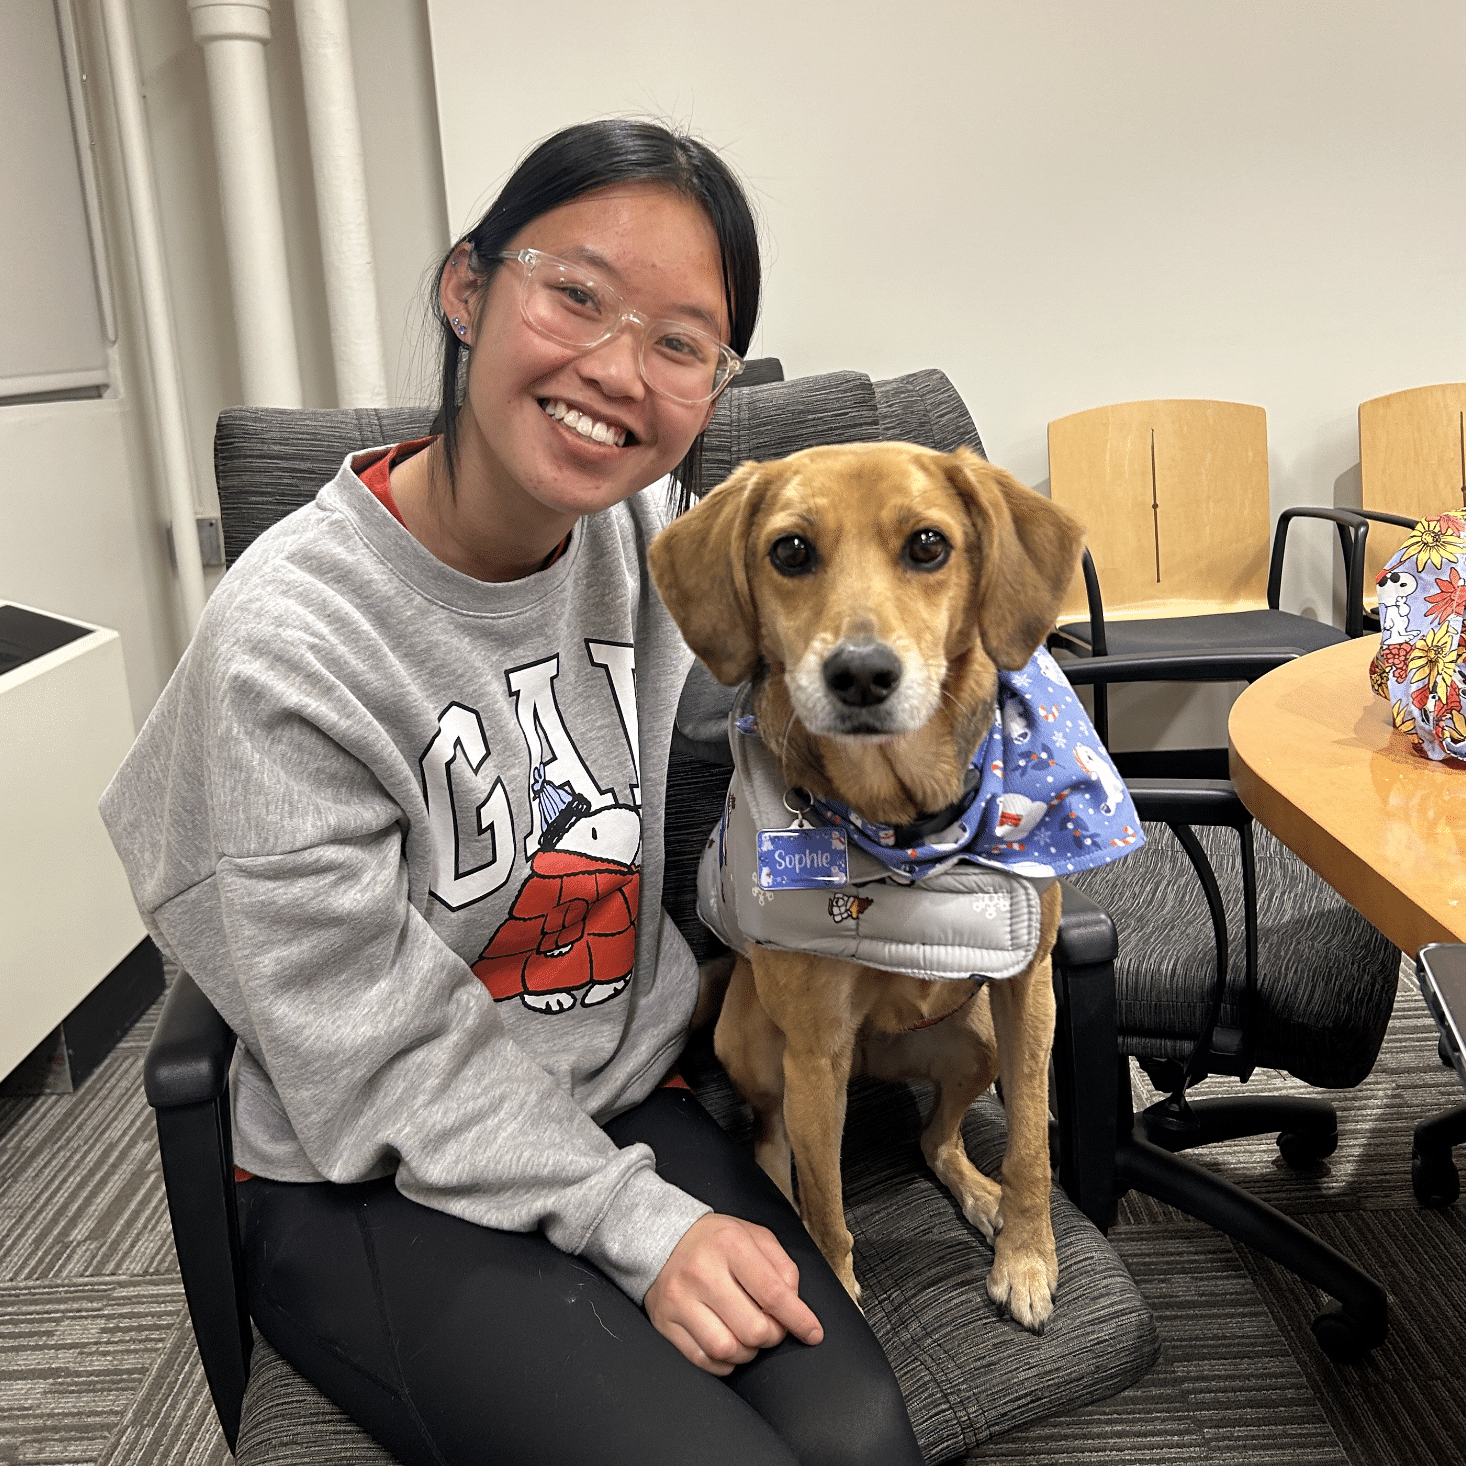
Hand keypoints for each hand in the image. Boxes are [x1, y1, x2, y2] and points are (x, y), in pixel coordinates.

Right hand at [644, 1213, 823, 1374]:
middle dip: (772, 1336)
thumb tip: (796, 1305)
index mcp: (730, 1244)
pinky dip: (724, 1362)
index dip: (798, 1319)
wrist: (663, 1237)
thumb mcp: (754, 1236)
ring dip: (748, 1352)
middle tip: (772, 1328)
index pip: (773, 1293)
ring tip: (748, 1336)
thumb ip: (783, 1266)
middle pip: (753, 1328)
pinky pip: (703, 1360)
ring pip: (727, 1349)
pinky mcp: (664, 1322)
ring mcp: (680, 1299)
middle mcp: (702, 1272)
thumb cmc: (717, 1241)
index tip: (813, 1333)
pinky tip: (728, 1344)